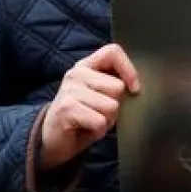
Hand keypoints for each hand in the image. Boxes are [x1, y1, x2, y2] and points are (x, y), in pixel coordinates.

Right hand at [38, 44, 141, 170]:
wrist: (52, 139)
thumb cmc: (83, 117)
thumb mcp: (101, 96)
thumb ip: (115, 86)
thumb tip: (137, 87)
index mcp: (87, 66)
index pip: (112, 51)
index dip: (128, 70)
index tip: (134, 89)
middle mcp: (76, 73)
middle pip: (117, 87)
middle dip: (116, 106)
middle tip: (100, 113)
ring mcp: (69, 90)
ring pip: (111, 106)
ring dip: (107, 121)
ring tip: (92, 121)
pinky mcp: (66, 108)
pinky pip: (100, 121)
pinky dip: (98, 131)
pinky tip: (86, 129)